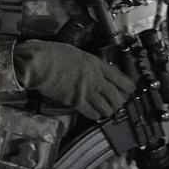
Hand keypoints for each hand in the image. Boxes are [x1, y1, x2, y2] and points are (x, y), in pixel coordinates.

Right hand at [12, 40, 133, 119]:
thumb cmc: (51, 53)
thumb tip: (85, 67)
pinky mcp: (76, 102)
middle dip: (118, 102)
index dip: (126, 85)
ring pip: (106, 106)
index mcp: (95, 64)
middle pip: (115, 95)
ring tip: (107, 112)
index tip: (130, 89)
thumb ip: (84, 62)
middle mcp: (95, 79)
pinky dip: (95, 115)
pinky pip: (91, 112)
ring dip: (108, 110)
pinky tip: (96, 115)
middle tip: (117, 104)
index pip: (118, 77)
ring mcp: (87, 91)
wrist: (39, 64)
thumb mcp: (73, 53)